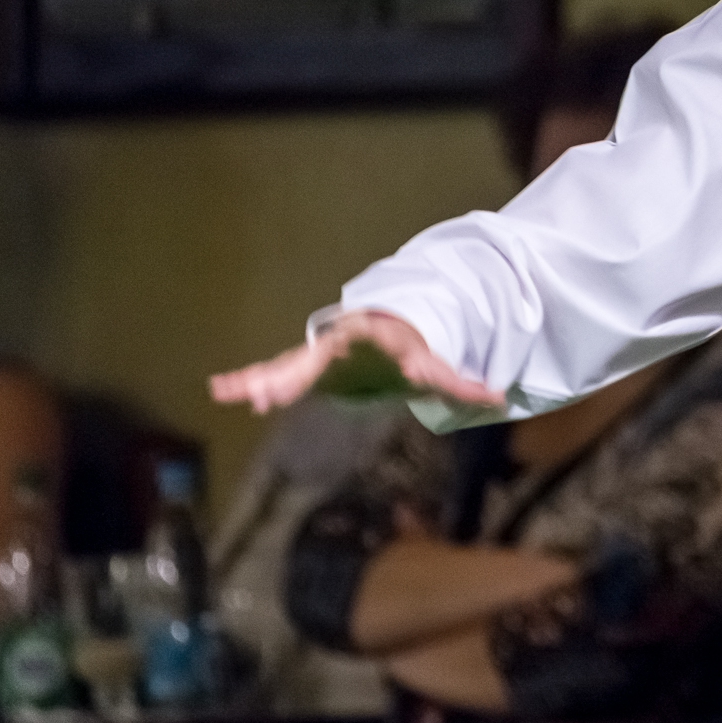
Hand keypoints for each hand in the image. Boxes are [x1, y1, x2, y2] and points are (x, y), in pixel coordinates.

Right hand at [208, 310, 504, 414]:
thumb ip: (461, 382)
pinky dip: (250, 380)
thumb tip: (499, 398)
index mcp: (370, 336)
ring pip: (286, 365)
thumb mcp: (432, 362)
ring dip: (260, 378)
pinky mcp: (301, 368)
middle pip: (312, 357)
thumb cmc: (406, 345)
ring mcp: (315, 354)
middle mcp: (337, 342)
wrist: (379, 324)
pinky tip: (221, 389)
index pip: (363, 347)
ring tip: (229, 391)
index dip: (351, 356)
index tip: (371, 368)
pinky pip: (273, 373)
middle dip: (292, 373)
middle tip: (269, 393)